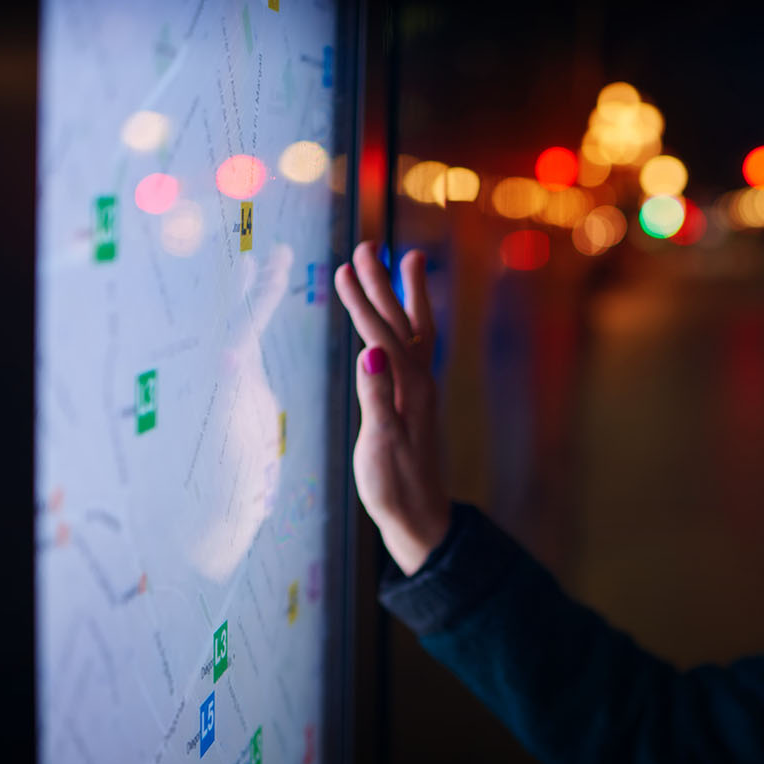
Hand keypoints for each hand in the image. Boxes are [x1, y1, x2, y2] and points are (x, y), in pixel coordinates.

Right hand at [333, 242, 450, 574]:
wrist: (420, 516)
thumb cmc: (395, 485)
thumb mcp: (380, 445)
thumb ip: (376, 397)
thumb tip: (369, 353)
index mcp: (408, 389)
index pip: (382, 335)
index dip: (362, 303)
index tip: (343, 269)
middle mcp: (418, 382)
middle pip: (400, 322)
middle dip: (383, 284)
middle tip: (368, 246)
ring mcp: (418, 390)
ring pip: (412, 330)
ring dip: (402, 296)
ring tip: (403, 260)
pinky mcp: (413, 400)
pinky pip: (412, 348)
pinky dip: (404, 323)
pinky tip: (399, 318)